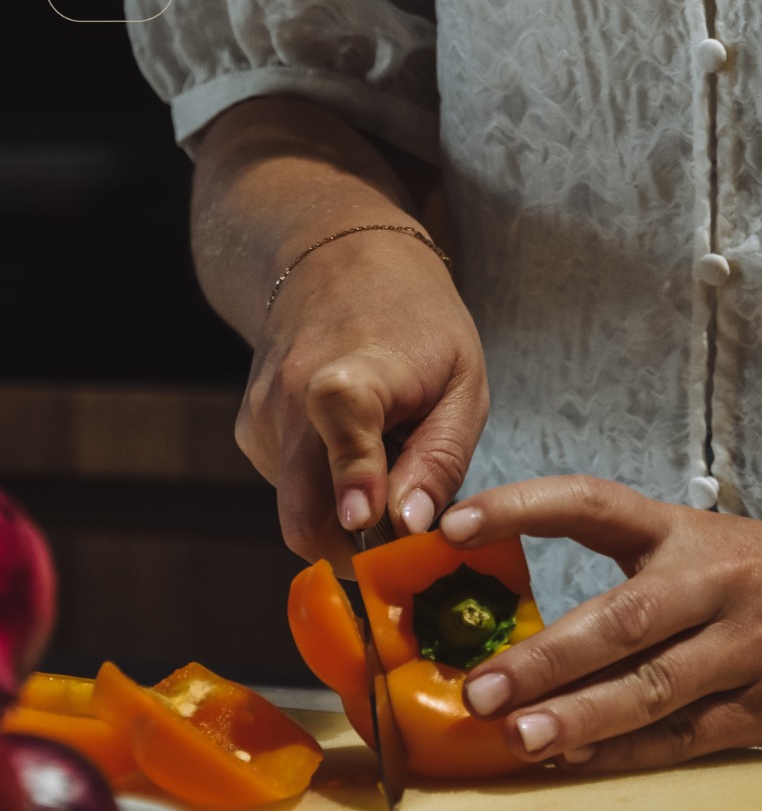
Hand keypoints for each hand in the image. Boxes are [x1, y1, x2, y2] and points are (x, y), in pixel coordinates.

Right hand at [237, 230, 487, 572]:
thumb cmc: (415, 322)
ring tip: (389, 456)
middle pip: (305, 516)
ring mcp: (260, 423)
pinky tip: (359, 444)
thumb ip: (439, 459)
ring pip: (302, 511)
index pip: (341, 426)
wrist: (333, 259)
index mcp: (348, 375)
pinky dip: (332, 490)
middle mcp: (287, 403)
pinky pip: (294, 490)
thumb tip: (412, 528)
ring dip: (350, 514)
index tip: (368, 519)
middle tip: (409, 546)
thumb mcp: (461, 383)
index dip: (354, 479)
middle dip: (358, 552)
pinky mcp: (250, 435)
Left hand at [439, 476, 761, 770]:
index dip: (519, 507)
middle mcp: (710, 582)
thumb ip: (634, 583)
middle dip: (546, 657)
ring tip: (520, 740)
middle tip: (478, 688)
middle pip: (621, 618)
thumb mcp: (710, 551)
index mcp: (684, 532)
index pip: (590, 503)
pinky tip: (578, 765)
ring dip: (582, 717)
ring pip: (653, 688)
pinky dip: (629, 753)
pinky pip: (686, 736)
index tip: (449, 525)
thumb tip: (530, 639)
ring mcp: (744, 647)